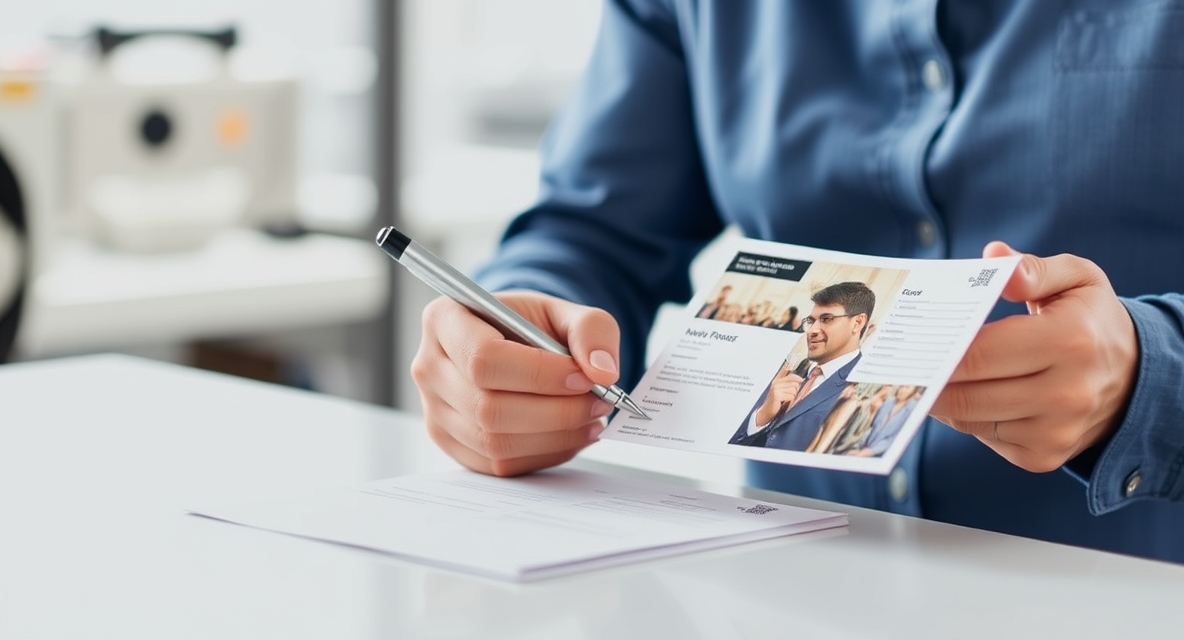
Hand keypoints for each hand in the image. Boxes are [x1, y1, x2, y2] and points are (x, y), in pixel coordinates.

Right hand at [411, 291, 622, 476]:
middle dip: (556, 411)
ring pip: (495, 442)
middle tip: (599, 402)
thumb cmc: (531, 325)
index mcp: (444, 320)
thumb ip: (591, 329)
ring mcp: (435, 411)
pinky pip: (499, 464)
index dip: (540, 375)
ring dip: (555, 436)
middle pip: (488, 407)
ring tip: (591, 418)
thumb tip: (603, 372)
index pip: (484, 358)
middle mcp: (428, 367)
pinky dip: (545, 454)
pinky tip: (570, 434)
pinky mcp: (452, 444)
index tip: (584, 377)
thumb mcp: (564, 311)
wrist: (514, 345)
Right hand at [755, 368, 804, 425]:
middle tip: (788, 396)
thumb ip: (788, 385)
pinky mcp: (777, 396)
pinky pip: (791, 397)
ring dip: (792, 397)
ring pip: (793, 391)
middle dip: (795, 391)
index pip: (791, 376)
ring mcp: (776, 389)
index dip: (797, 378)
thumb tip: (800, 380)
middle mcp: (776, 384)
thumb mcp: (781, 391)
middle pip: (794, 384)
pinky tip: (784, 402)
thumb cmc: (775, 402)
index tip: (801, 380)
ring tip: (785, 400)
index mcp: (777, 381)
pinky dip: (790, 401)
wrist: (766, 411)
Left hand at [930, 242, 1138, 471]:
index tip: (908, 340)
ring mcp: (1056, 432)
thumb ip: (1032, 268)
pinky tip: (965, 394)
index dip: (938, 349)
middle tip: (898, 362)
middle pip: (965, 394)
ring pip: (967, 419)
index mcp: (1070, 341)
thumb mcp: (1076, 279)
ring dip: (940, 398)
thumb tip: (992, 257)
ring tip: (922, 374)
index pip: (979, 353)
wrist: (1135, 379)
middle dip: (926, 377)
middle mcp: (1066, 393)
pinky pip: (983, 437)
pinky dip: (966, 417)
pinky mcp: (1044, 457)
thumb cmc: (1091, 320)